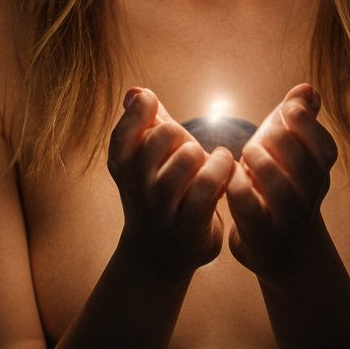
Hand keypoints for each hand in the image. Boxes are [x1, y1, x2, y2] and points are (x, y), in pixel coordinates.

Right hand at [107, 87, 235, 277]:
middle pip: (157, 142)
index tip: (153, 103)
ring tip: (216, 157)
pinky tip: (228, 167)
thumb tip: (134, 91)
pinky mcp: (189, 226)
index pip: (122, 136)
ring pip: (185, 162)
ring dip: (205, 153)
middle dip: (177, 134)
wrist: (159, 257)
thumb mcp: (147, 164)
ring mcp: (163, 210)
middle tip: (188, 143)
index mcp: (124, 170)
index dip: (138, 114)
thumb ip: (145, 127)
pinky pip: (208, 189)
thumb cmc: (159, 196)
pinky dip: (221, 171)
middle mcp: (139, 189)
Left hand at [225, 85, 338, 277]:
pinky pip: (248, 206)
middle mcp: (309, 195)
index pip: (323, 144)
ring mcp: (286, 217)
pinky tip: (231, 176)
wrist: (288, 251)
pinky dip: (237, 185)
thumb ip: (301, 120)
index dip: (301, 122)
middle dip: (274, 139)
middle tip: (259, 139)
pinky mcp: (260, 233)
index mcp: (321, 172)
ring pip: (277, 184)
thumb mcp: (296, 155)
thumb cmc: (286, 188)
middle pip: (299, 159)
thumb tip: (307, 88)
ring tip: (246, 156)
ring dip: (257, 162)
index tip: (283, 113)